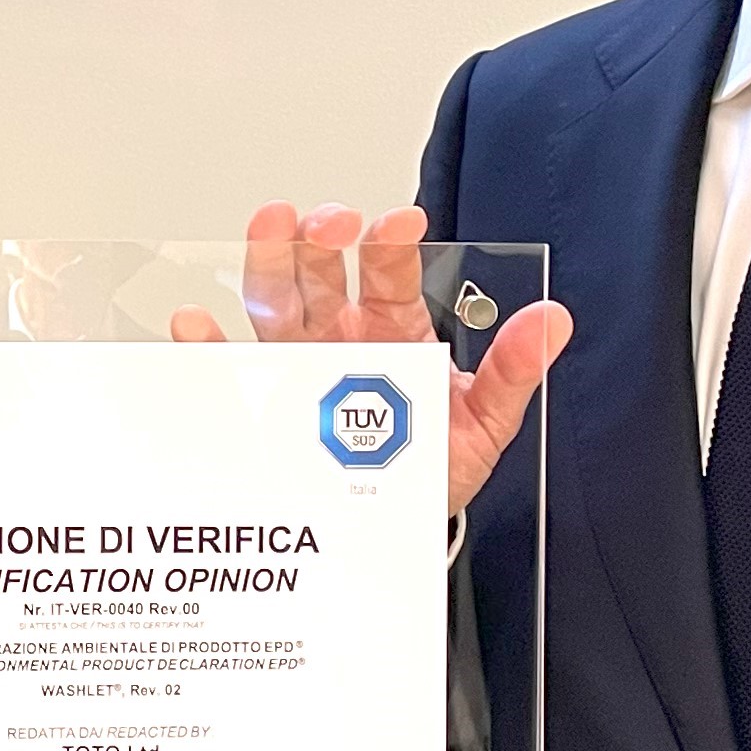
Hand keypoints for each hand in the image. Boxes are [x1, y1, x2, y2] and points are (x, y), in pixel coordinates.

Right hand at [166, 202, 570, 514]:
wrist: (395, 529)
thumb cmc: (434, 469)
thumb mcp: (484, 422)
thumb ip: (513, 370)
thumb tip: (553, 320)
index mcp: (392, 329)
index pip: (390, 271)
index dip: (392, 241)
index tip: (401, 222)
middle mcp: (337, 335)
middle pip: (322, 269)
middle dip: (324, 237)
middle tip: (332, 221)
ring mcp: (294, 363)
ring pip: (274, 300)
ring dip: (269, 260)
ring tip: (270, 225)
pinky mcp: (260, 401)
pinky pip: (226, 370)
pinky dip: (206, 345)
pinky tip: (196, 325)